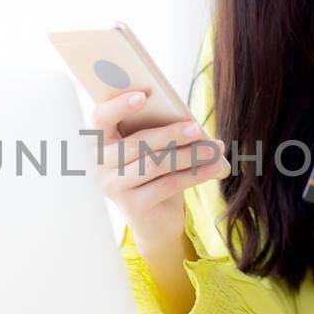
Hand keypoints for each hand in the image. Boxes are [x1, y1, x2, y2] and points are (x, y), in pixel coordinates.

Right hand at [89, 91, 226, 312]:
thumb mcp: (151, 146)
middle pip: (136, 143)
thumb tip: (186, 119)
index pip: (100, 119)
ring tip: (214, 149)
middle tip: (197, 128)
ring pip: (154, 164)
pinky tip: (213, 168)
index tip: (143, 96)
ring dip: (189, 155)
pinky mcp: (131, 207)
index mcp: (99, 140)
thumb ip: (155, 128)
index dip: (119, 106)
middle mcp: (99, 165)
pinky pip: (166, 185)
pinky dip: (194, 175)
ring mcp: (113, 187)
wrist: (155, 217)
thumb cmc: (153, 168)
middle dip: (170, 134)